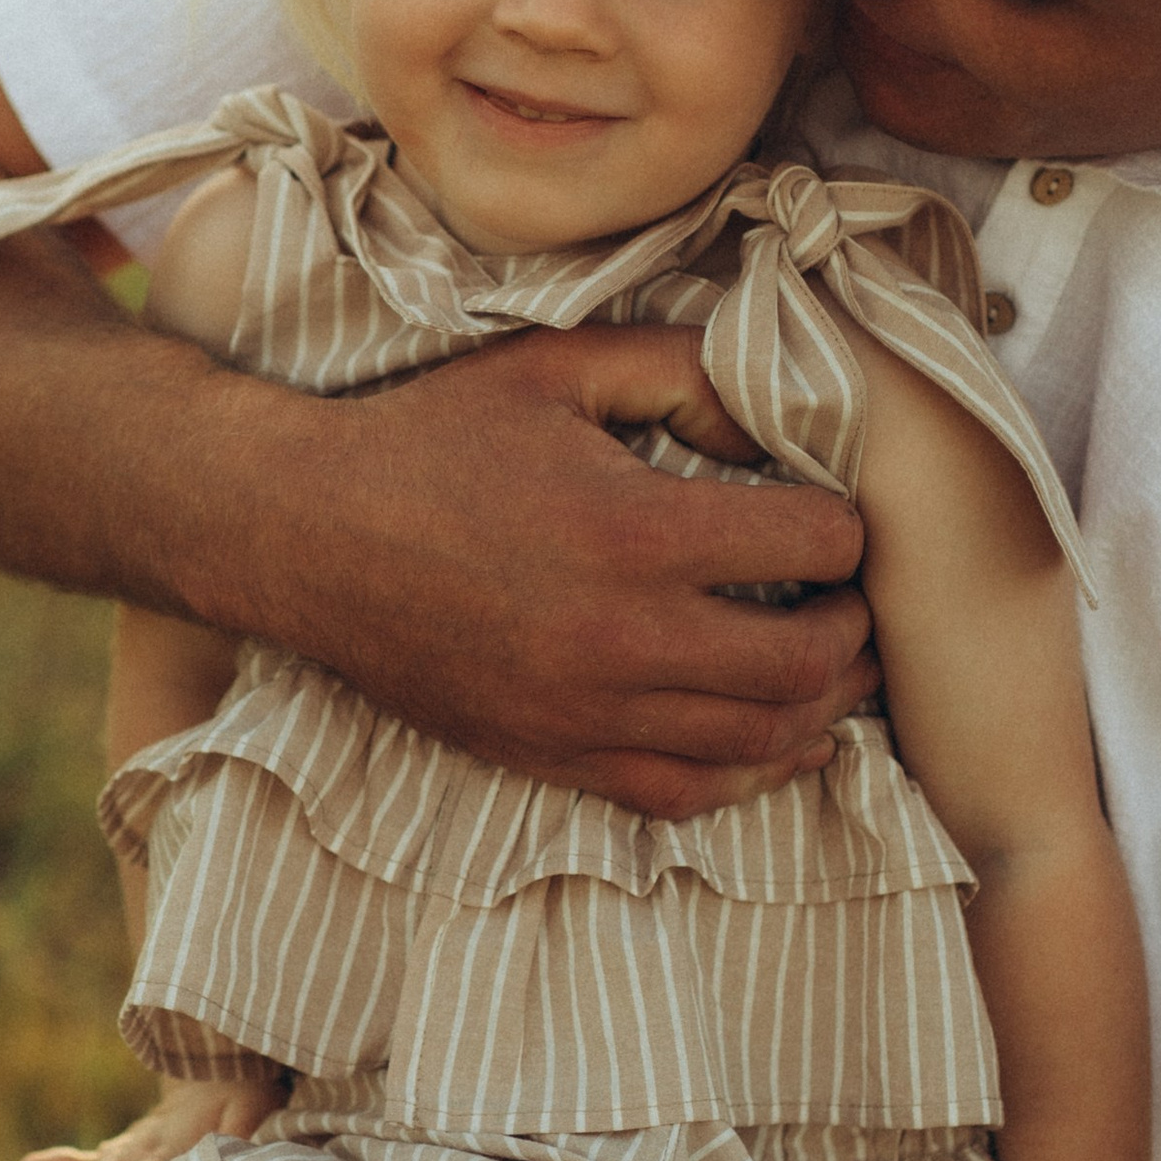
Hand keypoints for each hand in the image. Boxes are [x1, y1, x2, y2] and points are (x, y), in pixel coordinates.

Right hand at [232, 326, 876, 821]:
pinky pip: (685, 794)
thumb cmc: (430, 439)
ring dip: (821, 706)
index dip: (848, 525)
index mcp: (638, 532)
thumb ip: (681, 371)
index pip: (816, 543)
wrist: (306, 535)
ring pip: (760, 741)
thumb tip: (775, 416)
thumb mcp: (557, 366)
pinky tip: (782, 742)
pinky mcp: (552, 756)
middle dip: (854, 629)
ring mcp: (588, 713)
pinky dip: (752, 775)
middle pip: (806, 662)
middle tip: (854, 599)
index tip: (839, 515)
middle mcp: (625, 639)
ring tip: (835, 667)